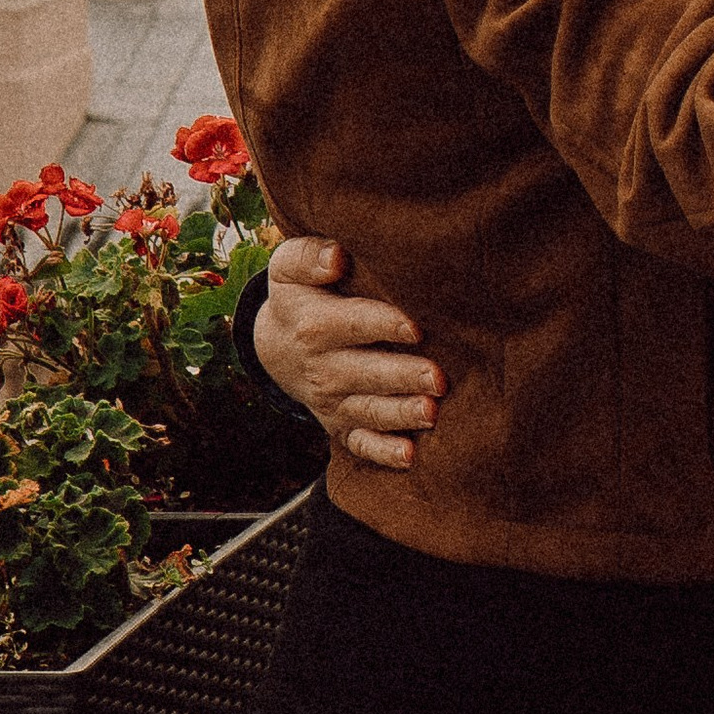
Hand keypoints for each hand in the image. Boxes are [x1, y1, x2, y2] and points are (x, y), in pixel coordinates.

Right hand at [257, 236, 443, 471]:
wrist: (275, 344)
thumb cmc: (298, 295)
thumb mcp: (288, 267)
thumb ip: (308, 256)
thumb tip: (336, 257)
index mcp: (313, 326)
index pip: (351, 324)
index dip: (383, 325)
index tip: (415, 327)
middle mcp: (322, 369)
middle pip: (365, 373)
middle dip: (402, 377)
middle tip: (438, 378)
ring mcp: (332, 402)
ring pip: (368, 411)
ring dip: (400, 414)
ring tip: (431, 413)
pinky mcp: (341, 425)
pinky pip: (360, 444)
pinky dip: (383, 453)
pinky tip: (410, 457)